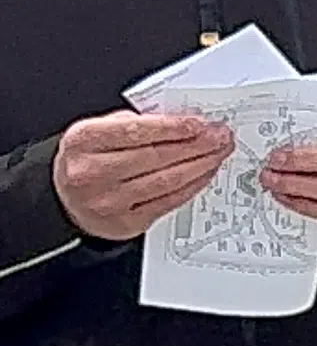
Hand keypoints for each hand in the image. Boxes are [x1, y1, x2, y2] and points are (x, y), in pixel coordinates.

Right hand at [51, 110, 230, 241]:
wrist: (67, 200)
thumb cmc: (88, 161)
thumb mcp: (98, 132)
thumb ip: (133, 124)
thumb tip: (181, 122)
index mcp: (84, 142)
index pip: (135, 131)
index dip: (172, 127)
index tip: (198, 123)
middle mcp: (92, 172)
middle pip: (156, 156)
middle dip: (196, 145)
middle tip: (219, 136)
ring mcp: (108, 201)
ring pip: (166, 180)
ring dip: (201, 165)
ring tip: (218, 153)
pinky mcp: (126, 223)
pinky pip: (169, 202)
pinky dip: (193, 186)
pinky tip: (206, 173)